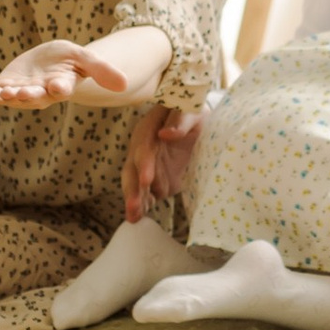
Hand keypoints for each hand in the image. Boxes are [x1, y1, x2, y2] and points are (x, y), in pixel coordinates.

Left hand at [0, 40, 135, 108]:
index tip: (57, 85)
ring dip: (7, 96)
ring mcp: (23, 91)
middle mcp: (42, 93)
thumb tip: (125, 84)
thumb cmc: (69, 60)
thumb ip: (102, 71)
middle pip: (35, 97)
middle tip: (22, 93)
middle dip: (28, 95)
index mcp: (62, 86)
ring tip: (2, 92)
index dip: (59, 87)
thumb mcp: (85, 58)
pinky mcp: (7, 87)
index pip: (62, 89)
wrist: (49, 60)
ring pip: (15, 98)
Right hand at [121, 103, 205, 219]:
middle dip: (133, 189)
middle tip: (134, 207)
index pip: (144, 147)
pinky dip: (142, 206)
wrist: (197, 124)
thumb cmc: (193, 112)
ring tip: (133, 217)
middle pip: (133, 169)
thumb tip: (166, 134)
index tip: (148, 180)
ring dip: (134, 201)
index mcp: (148, 129)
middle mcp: (142, 148)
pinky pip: (145, 194)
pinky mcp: (153, 179)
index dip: (144, 164)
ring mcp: (146, 166)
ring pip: (135, 184)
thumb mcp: (191, 109)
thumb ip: (180, 120)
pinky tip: (138, 219)